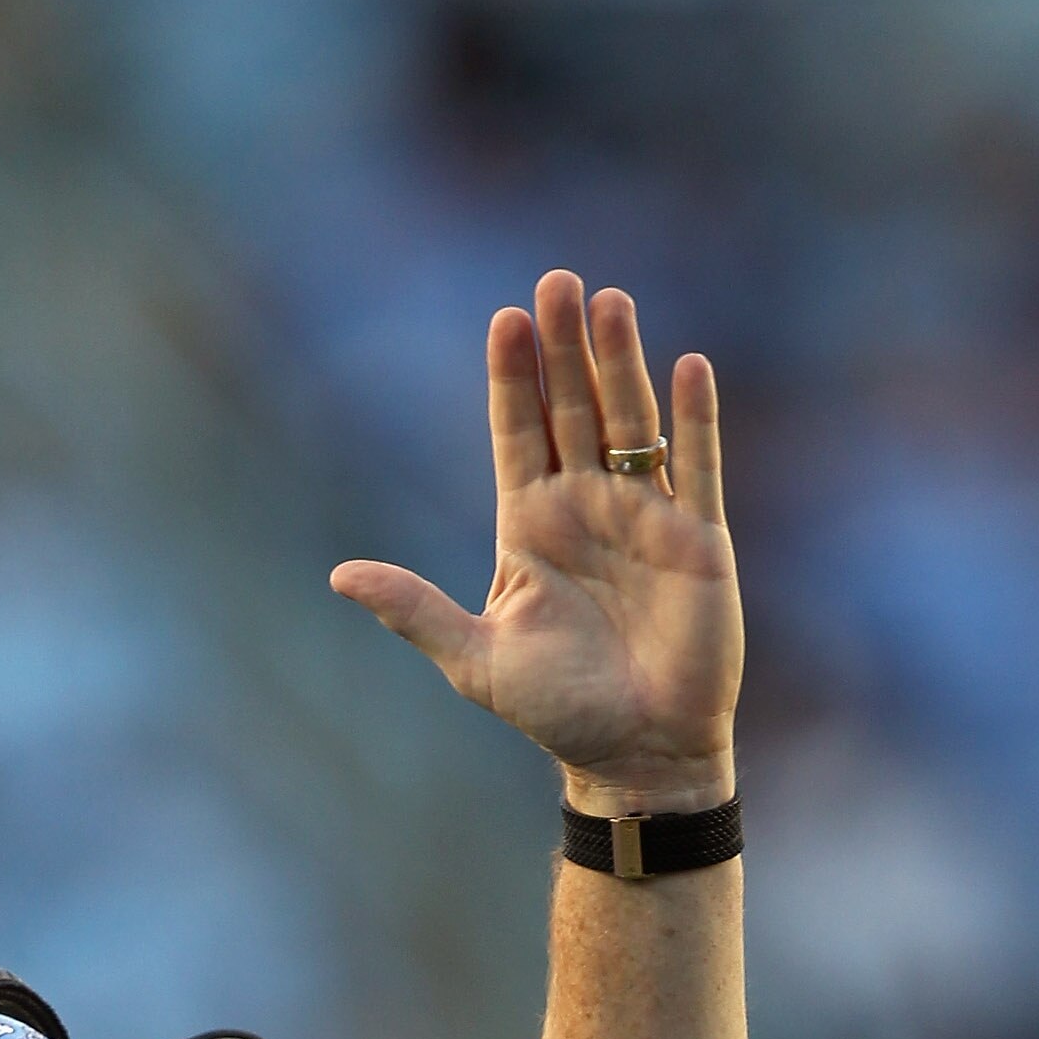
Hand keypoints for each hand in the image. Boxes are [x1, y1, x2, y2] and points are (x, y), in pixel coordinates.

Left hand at [333, 273, 738, 814]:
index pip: (517, 433)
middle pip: (574, 409)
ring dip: (622, 363)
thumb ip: (414, 611)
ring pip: (633, 421)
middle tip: (555, 282)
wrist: (636, 756)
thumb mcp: (474, 662)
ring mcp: (644, 517)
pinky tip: (689, 365)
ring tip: (609, 303)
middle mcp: (587, 508)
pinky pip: (698, 466)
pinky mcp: (698, 539)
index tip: (504, 318)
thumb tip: (340, 576)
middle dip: (564, 348)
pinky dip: (696, 419)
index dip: (512, 378)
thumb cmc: (557, 713)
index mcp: (530, 528)